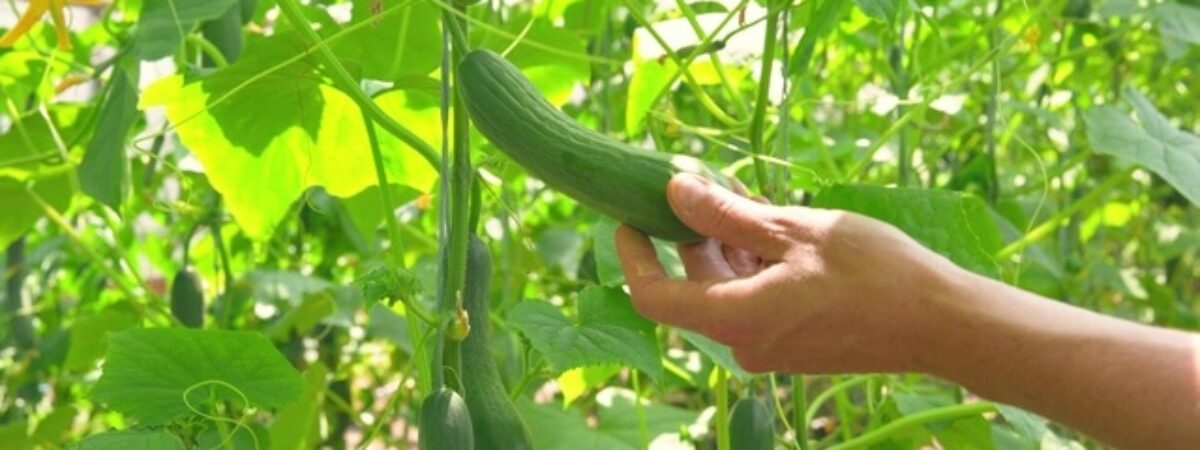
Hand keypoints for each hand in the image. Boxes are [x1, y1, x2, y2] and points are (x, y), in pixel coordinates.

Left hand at [615, 173, 963, 373]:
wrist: (940, 323)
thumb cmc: (873, 274)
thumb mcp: (795, 231)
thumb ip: (727, 216)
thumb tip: (674, 191)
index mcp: (734, 318)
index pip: (654, 296)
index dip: (633, 256)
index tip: (627, 216)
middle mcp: (744, 340)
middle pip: (695, 284)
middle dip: (693, 232)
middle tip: (707, 182)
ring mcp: (771, 345)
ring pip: (729, 287)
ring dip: (729, 242)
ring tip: (748, 194)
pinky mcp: (795, 341)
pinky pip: (757, 298)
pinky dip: (756, 262)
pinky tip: (775, 224)